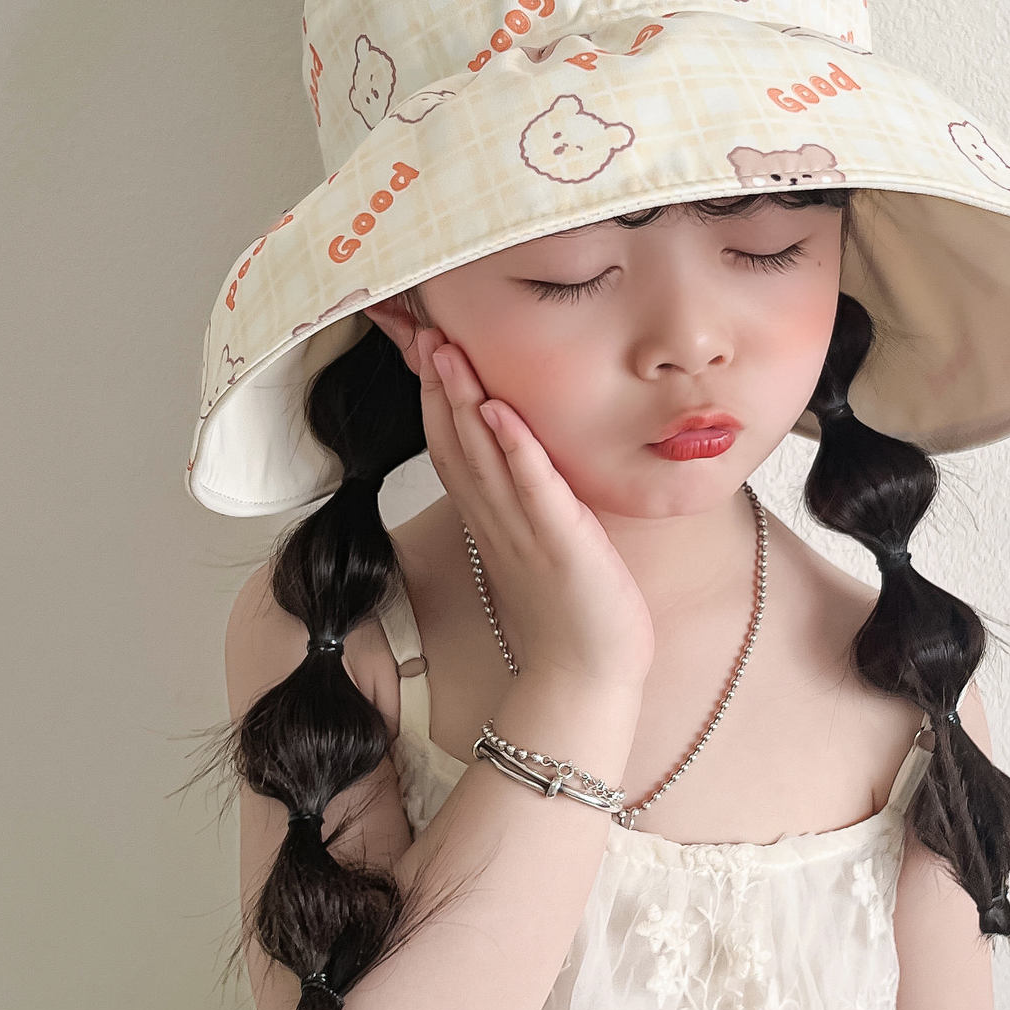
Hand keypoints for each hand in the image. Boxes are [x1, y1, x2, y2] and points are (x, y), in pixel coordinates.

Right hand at [380, 310, 654, 690]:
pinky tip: (499, 410)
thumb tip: (514, 465)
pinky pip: (533, 488)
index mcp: (490, 522)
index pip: (451, 450)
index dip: (433, 400)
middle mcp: (497, 522)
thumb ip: (520, 506)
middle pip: (454, 444)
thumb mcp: (536, 548)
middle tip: (422, 333)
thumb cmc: (570, 616)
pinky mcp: (561, 542)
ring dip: (462, 402)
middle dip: (437, 387)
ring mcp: (525, 531)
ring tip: (446, 352)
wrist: (587, 677)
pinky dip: (515, 447)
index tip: (424, 351)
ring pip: (483, 457)